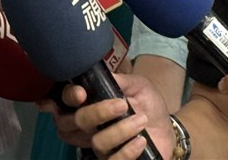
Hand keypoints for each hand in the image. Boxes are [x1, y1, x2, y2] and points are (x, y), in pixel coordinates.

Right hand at [42, 73, 175, 158]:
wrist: (165, 126)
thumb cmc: (146, 103)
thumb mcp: (137, 85)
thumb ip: (119, 80)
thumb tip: (102, 75)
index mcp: (86, 105)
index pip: (62, 102)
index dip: (67, 98)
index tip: (81, 94)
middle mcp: (86, 127)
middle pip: (71, 125)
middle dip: (95, 113)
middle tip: (121, 105)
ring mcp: (99, 146)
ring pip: (95, 142)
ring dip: (120, 130)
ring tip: (141, 120)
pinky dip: (126, 152)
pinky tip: (141, 141)